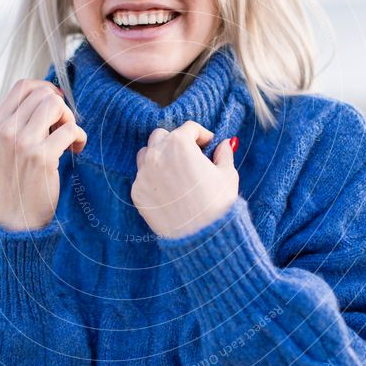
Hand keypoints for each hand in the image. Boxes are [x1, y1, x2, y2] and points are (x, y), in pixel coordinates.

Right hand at [0, 79, 86, 230]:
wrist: (17, 216)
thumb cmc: (19, 177)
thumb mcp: (9, 144)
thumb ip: (22, 119)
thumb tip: (52, 93)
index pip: (23, 85)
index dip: (45, 89)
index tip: (56, 107)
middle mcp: (6, 130)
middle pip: (44, 94)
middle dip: (61, 108)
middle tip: (62, 129)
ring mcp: (22, 143)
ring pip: (56, 105)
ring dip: (70, 120)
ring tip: (68, 138)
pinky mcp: (41, 157)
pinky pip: (71, 129)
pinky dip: (80, 137)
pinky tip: (76, 150)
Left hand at [131, 120, 238, 238]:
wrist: (201, 237)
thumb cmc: (218, 204)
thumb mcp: (227, 174)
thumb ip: (224, 154)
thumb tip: (223, 145)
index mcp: (180, 144)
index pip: (189, 128)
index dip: (202, 135)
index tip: (208, 145)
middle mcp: (157, 154)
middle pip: (162, 135)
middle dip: (176, 141)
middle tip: (190, 155)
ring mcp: (143, 174)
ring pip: (146, 153)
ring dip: (159, 156)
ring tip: (175, 170)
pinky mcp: (138, 192)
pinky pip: (143, 177)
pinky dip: (153, 178)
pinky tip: (169, 190)